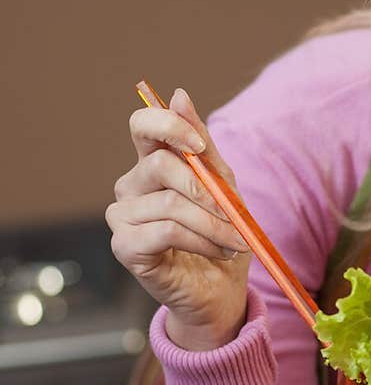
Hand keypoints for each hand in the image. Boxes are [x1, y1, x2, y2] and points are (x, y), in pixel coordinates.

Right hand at [106, 87, 250, 349]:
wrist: (220, 289)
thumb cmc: (221, 234)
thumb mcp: (223, 184)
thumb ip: (202, 144)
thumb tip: (179, 95)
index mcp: (152, 164)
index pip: (142, 124)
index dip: (169, 126)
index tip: (199, 145)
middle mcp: (130, 186)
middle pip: (159, 165)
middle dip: (206, 190)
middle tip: (234, 214)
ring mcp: (122, 216)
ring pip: (169, 204)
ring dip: (212, 224)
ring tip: (234, 241)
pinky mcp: (124, 247)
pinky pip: (165, 231)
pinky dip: (200, 240)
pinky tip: (217, 251)